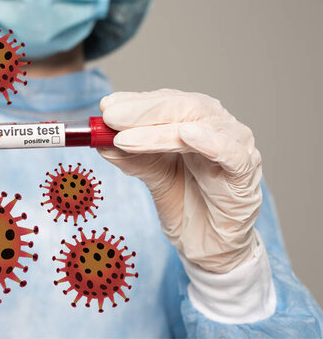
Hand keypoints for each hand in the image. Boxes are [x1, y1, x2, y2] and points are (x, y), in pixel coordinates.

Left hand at [98, 89, 261, 272]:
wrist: (209, 244)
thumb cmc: (185, 202)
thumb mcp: (151, 175)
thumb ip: (130, 156)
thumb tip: (98, 141)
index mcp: (194, 120)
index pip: (165, 101)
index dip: (135, 101)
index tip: (106, 106)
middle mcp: (216, 126)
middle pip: (182, 107)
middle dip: (142, 111)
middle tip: (111, 117)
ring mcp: (235, 145)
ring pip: (199, 126)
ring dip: (159, 130)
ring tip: (126, 138)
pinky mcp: (246, 173)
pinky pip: (230, 153)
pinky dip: (210, 142)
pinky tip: (186, 135)